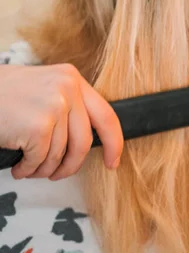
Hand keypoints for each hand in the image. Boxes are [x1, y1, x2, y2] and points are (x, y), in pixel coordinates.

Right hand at [0, 63, 122, 179]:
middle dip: (70, 166)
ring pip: (60, 155)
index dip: (114, 143)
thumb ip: (68, 106)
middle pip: (84, 143)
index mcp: (72, 78)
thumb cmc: (3, 95)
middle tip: (55, 174)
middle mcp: (68, 88)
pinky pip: (40, 161)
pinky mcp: (38, 126)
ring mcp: (54, 105)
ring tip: (27, 165)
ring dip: (43, 168)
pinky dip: (27, 169)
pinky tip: (17, 164)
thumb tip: (86, 141)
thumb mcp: (44, 89)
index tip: (114, 162)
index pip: (106, 114)